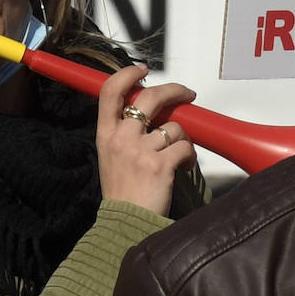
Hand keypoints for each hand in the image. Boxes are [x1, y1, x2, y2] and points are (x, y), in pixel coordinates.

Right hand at [96, 65, 195, 215]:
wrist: (125, 225)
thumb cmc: (121, 192)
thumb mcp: (110, 156)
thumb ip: (123, 132)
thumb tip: (149, 112)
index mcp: (105, 134)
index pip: (111, 91)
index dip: (128, 74)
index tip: (142, 70)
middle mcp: (121, 138)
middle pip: (150, 97)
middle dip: (173, 90)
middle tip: (187, 94)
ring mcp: (141, 150)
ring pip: (174, 126)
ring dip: (183, 137)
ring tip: (181, 153)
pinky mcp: (161, 165)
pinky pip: (184, 147)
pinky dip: (189, 155)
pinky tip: (184, 166)